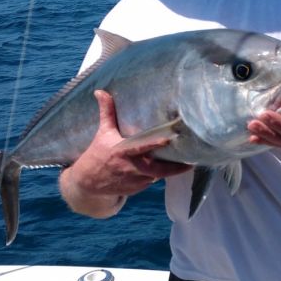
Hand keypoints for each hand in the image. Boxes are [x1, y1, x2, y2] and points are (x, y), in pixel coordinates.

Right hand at [60, 90, 189, 215]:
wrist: (88, 184)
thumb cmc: (97, 154)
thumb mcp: (102, 133)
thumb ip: (107, 112)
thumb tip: (100, 91)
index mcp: (123, 152)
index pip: (141, 148)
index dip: (155, 145)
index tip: (169, 140)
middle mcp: (131, 168)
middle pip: (158, 170)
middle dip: (175, 168)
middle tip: (192, 161)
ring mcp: (135, 181)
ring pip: (158, 175)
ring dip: (170, 170)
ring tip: (187, 162)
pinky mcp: (137, 189)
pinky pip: (153, 181)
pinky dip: (160, 175)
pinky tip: (170, 168)